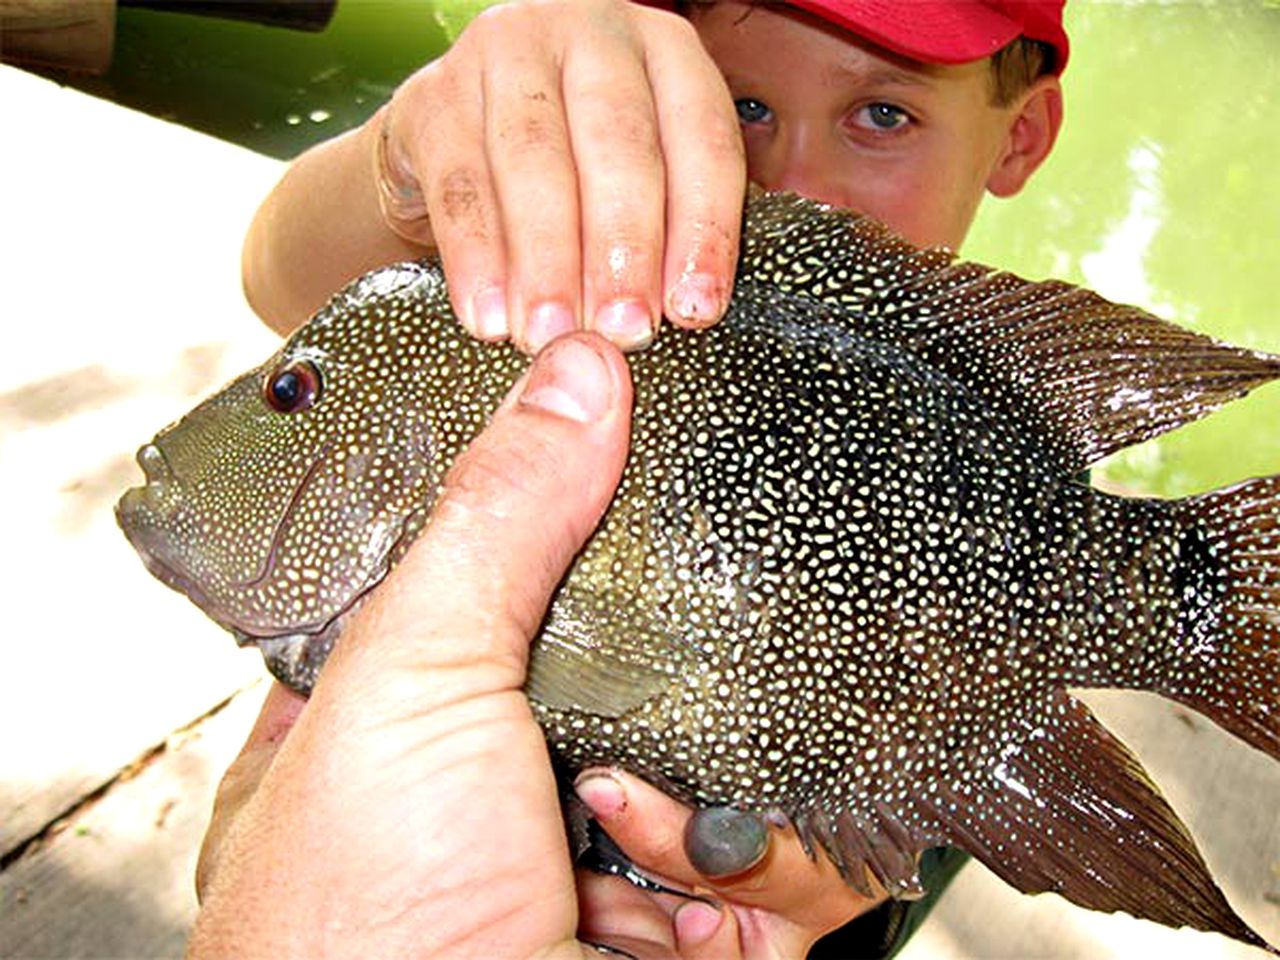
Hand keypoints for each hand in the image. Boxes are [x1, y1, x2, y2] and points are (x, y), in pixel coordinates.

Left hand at [190, 332, 878, 957]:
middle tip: (642, 679)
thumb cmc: (364, 929)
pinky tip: (671, 900)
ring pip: (731, 774)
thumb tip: (579, 372)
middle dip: (661, 684)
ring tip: (625, 821)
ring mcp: (607, 882)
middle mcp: (503, 811)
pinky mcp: (700, 942)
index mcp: (400, 741)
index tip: (611, 489)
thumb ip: (495, 523)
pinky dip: (748, 882)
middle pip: (639, 681)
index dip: (553, 547)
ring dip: (693, 803)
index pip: (499, 599)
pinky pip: (789, 874)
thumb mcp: (408, 682)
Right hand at [378, 0, 745, 352]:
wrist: (457, 143)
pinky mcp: (433, 95)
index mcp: (668, 53)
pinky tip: (489, 317)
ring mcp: (505, 53)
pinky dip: (476, 258)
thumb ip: (676, 226)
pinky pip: (458, 184)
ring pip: (534, 159)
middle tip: (623, 330)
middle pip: (617, 142)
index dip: (703, 230)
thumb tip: (693, 310)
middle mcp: (591, 34)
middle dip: (623, 248)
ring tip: (553, 333)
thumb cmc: (578, 169)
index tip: (694, 311)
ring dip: (548, 261)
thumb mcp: (646, 177)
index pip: (703, 139)